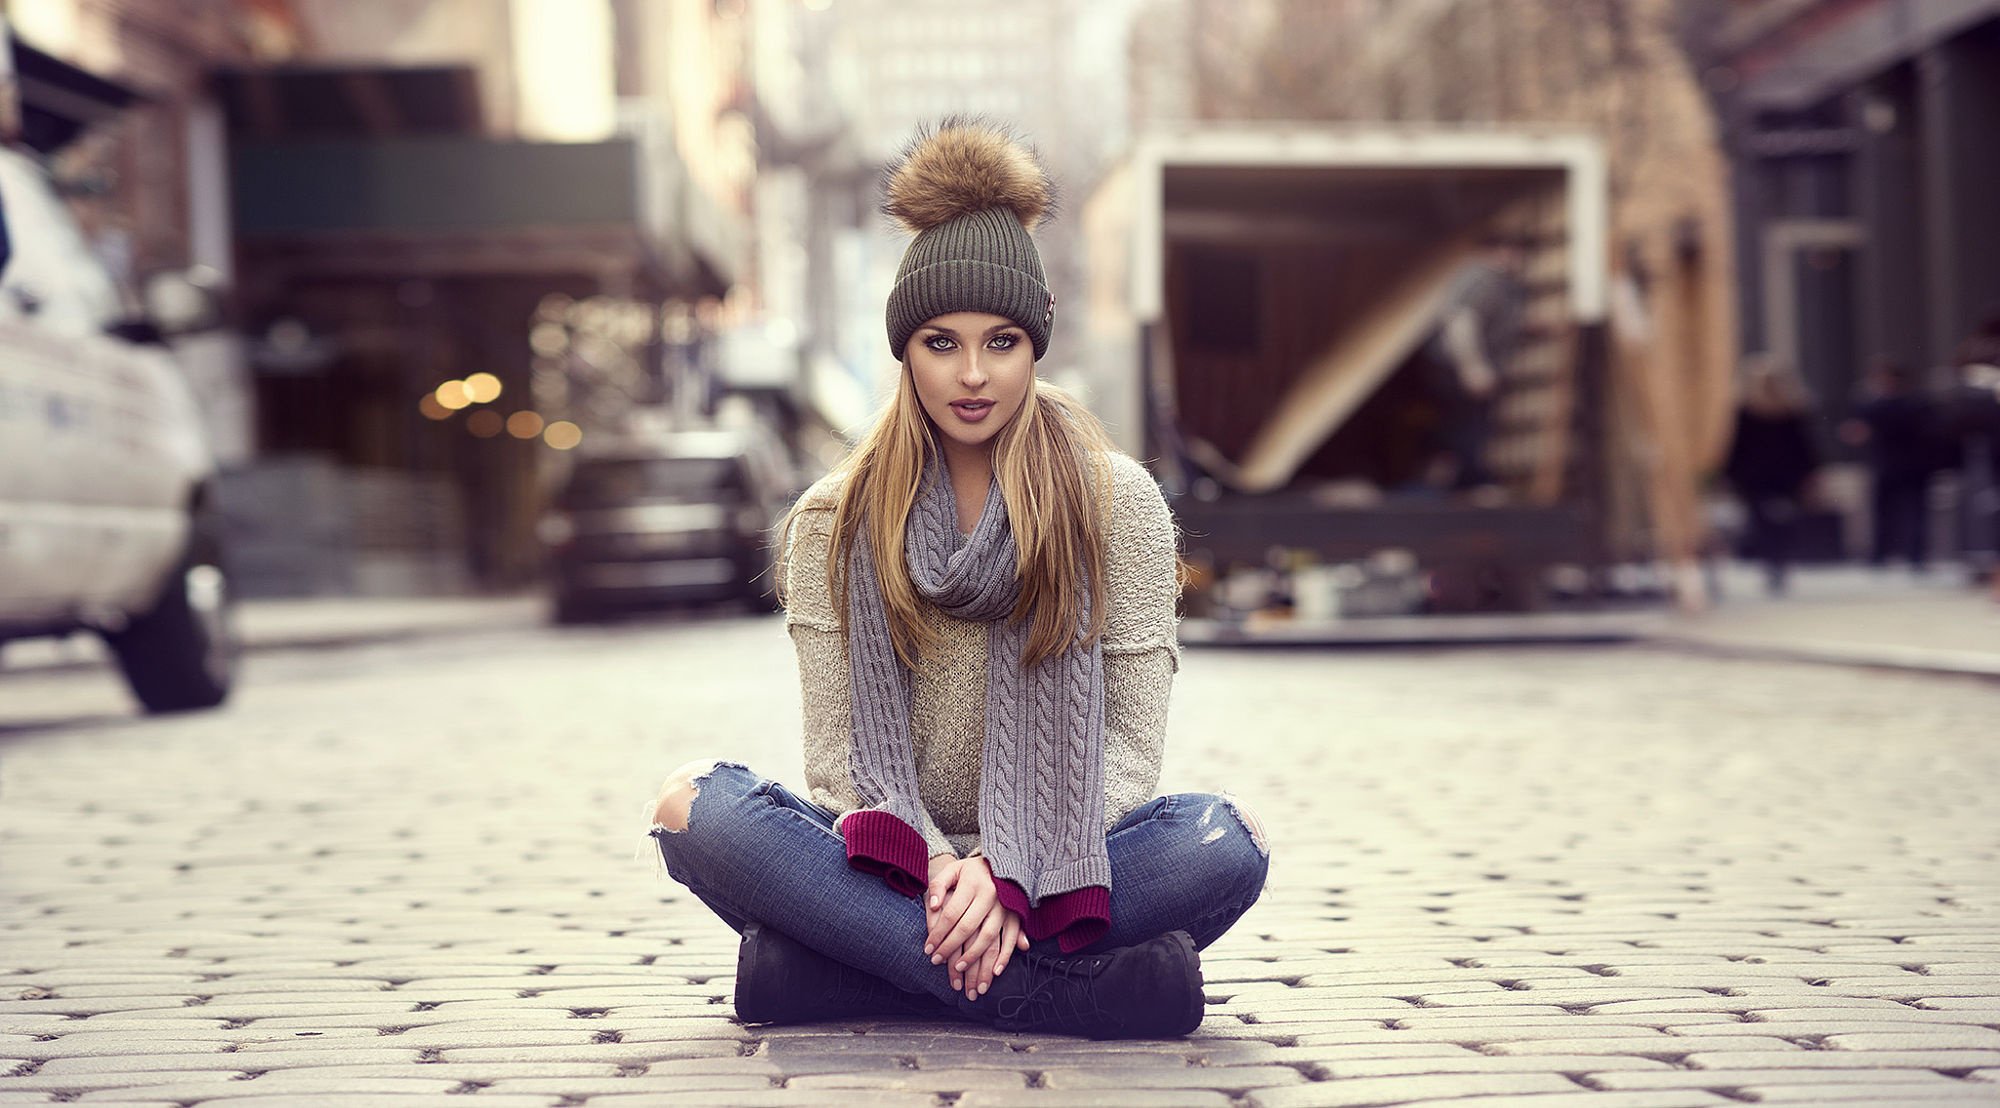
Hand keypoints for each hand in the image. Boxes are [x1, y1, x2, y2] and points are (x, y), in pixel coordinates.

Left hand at [923, 855, 1028, 998]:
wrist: (1002, 862)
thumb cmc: (971, 870)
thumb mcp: (952, 870)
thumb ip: (938, 885)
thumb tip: (933, 904)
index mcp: (972, 885)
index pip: (951, 914)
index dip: (938, 934)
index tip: (928, 950)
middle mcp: (990, 897)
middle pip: (968, 928)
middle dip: (951, 948)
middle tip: (938, 963)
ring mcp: (1005, 908)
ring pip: (989, 938)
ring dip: (977, 960)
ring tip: (963, 975)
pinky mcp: (1015, 915)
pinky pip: (1010, 939)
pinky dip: (1005, 957)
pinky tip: (995, 972)